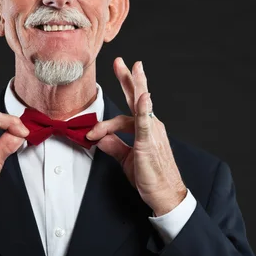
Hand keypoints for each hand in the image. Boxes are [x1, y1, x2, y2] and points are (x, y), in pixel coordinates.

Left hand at [86, 57, 186, 215]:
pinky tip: (144, 97)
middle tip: (121, 61)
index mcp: (144, 129)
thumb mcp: (126, 159)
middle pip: (138, 98)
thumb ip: (113, 146)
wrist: (164, 194)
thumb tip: (98, 138)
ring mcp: (151, 132)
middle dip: (129, 78)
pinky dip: (144, 109)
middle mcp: (150, 126)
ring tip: (134, 67)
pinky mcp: (149, 142)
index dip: (104, 122)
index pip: (123, 116)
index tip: (90, 133)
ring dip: (136, 85)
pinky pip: (146, 123)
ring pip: (141, 105)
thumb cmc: (149, 177)